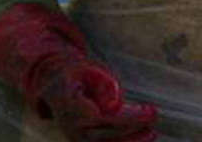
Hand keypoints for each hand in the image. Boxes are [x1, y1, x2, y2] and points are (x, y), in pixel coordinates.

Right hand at [0, 4, 158, 141]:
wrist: (49, 78)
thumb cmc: (71, 70)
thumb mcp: (85, 67)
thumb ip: (102, 82)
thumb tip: (116, 103)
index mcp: (70, 104)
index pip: (104, 117)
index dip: (129, 117)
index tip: (150, 110)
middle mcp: (69, 124)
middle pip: (105, 135)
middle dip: (132, 131)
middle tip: (153, 122)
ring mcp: (72, 134)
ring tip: (150, 135)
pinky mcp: (79, 139)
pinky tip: (139, 139)